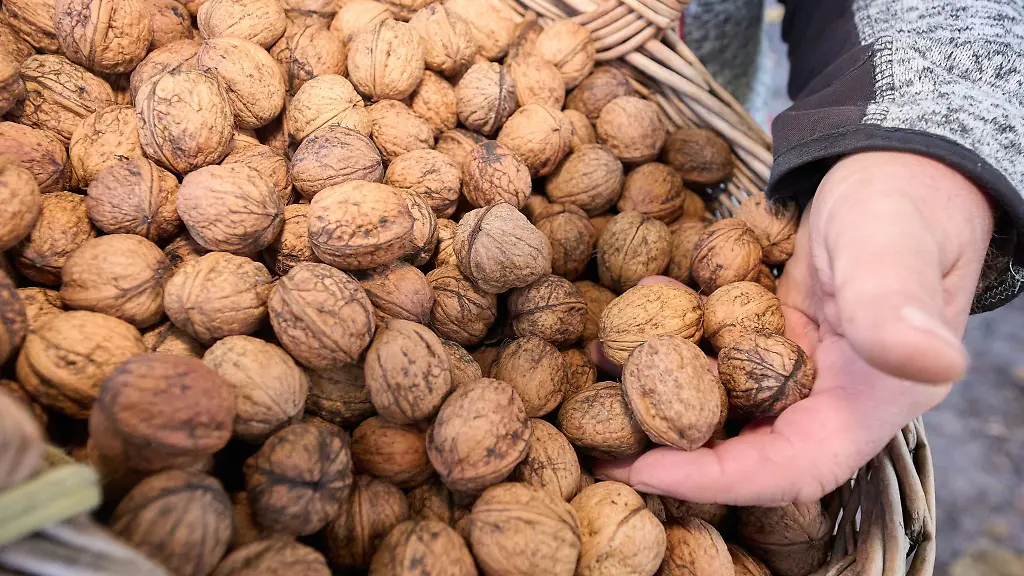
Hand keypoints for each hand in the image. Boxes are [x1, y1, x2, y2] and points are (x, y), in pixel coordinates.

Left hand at [593, 151, 993, 505]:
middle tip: (597, 435)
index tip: (645, 470)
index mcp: (868, 403)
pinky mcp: (774, 332)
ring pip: (722, 395)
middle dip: (668, 442)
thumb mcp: (894, 249)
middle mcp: (830, 397)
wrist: (903, 166)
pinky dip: (678, 330)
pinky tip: (643, 295)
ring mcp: (798, 366)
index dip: (717, 479)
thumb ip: (896, 305)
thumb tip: (929, 363)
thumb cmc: (907, 201)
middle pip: (743, 445)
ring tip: (602, 352)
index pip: (790, 469)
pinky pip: (718, 346)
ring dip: (661, 380)